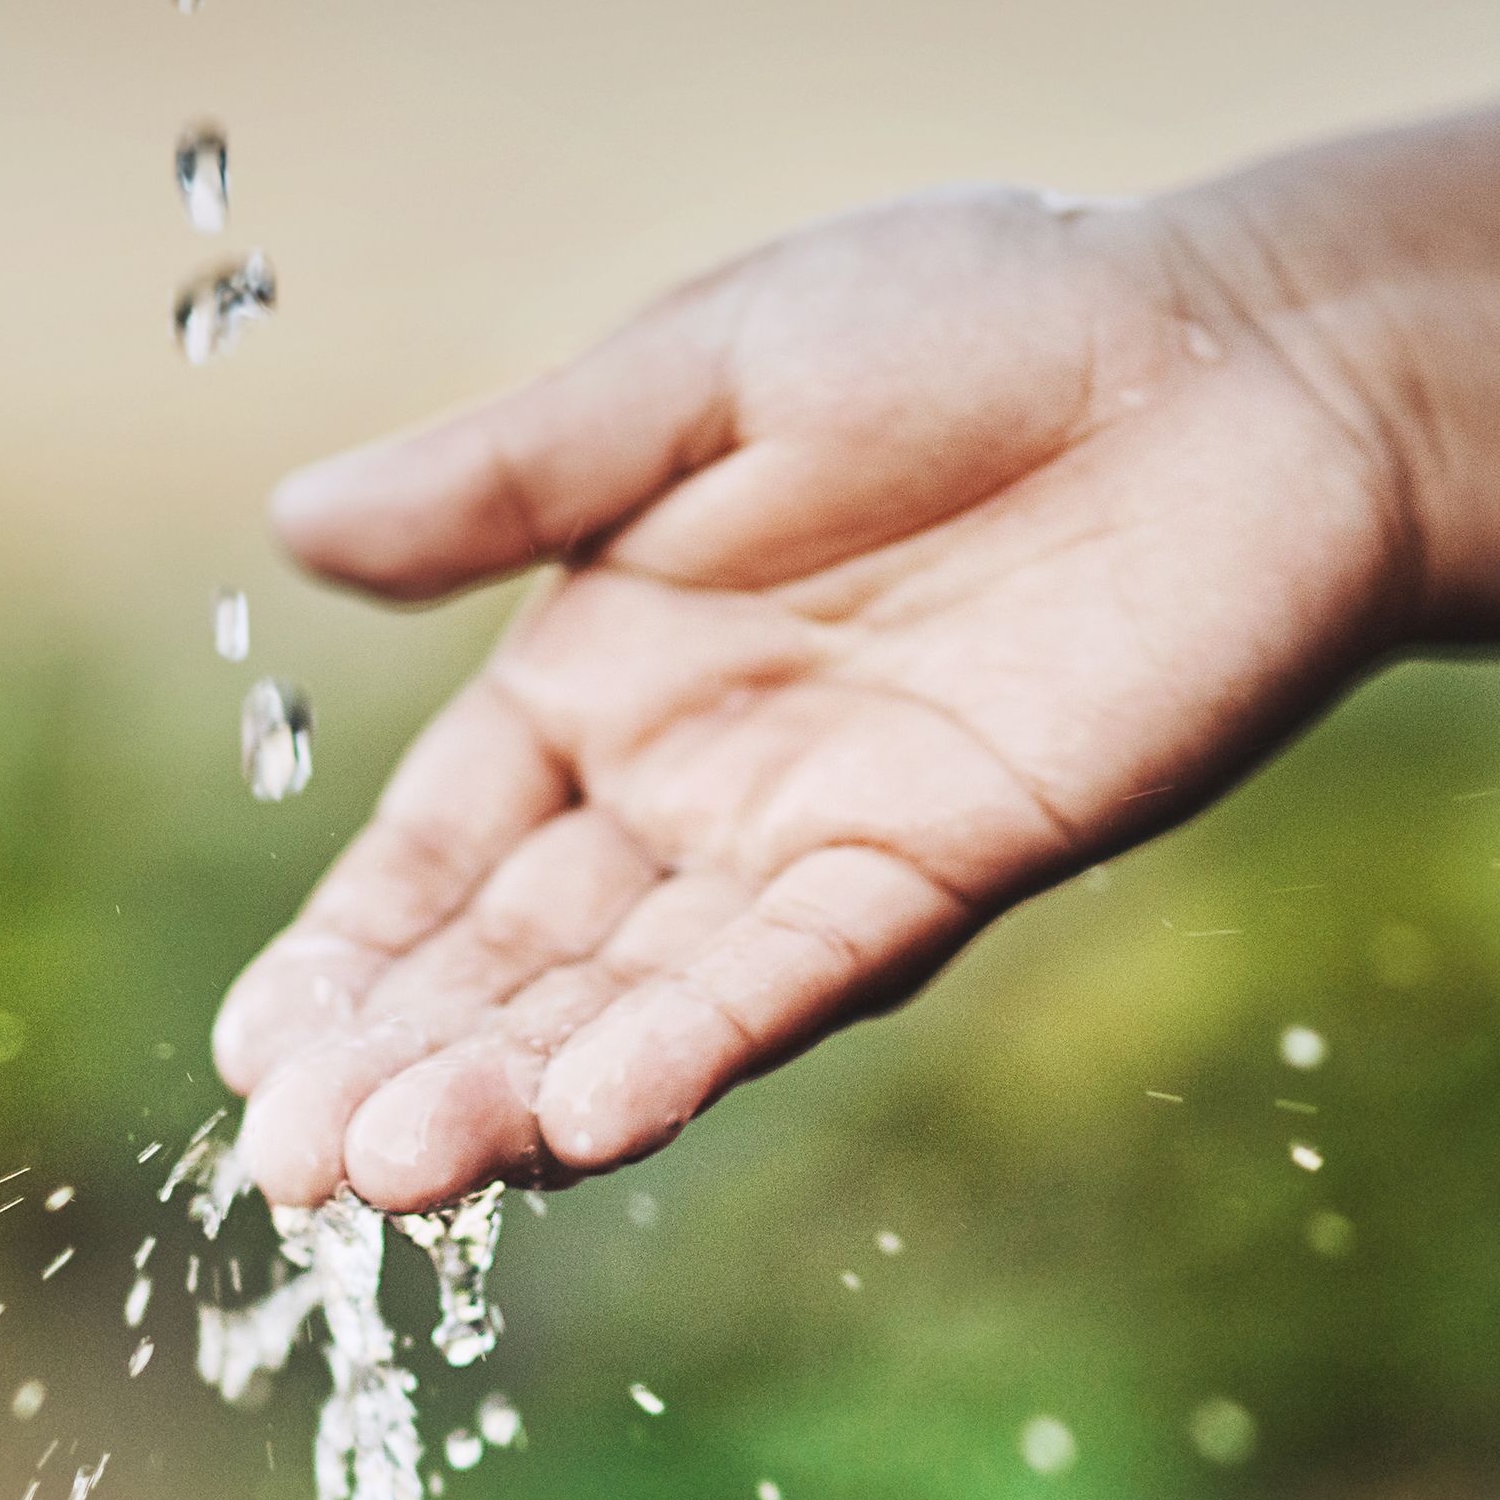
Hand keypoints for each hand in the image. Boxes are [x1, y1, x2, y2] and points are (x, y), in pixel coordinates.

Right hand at [214, 184, 1414, 1212]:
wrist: (1243, 362)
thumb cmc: (982, 321)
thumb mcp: (705, 372)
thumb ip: (513, 476)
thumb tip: (288, 526)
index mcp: (604, 670)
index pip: (438, 852)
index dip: (349, 956)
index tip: (257, 1054)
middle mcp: (687, 791)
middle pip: (513, 964)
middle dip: (400, 1067)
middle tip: (300, 1178)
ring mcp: (805, 848)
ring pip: (626, 1004)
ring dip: (511, 1094)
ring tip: (400, 1175)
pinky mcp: (935, 872)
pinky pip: (787, 980)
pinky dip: (688, 1049)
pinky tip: (585, 1117)